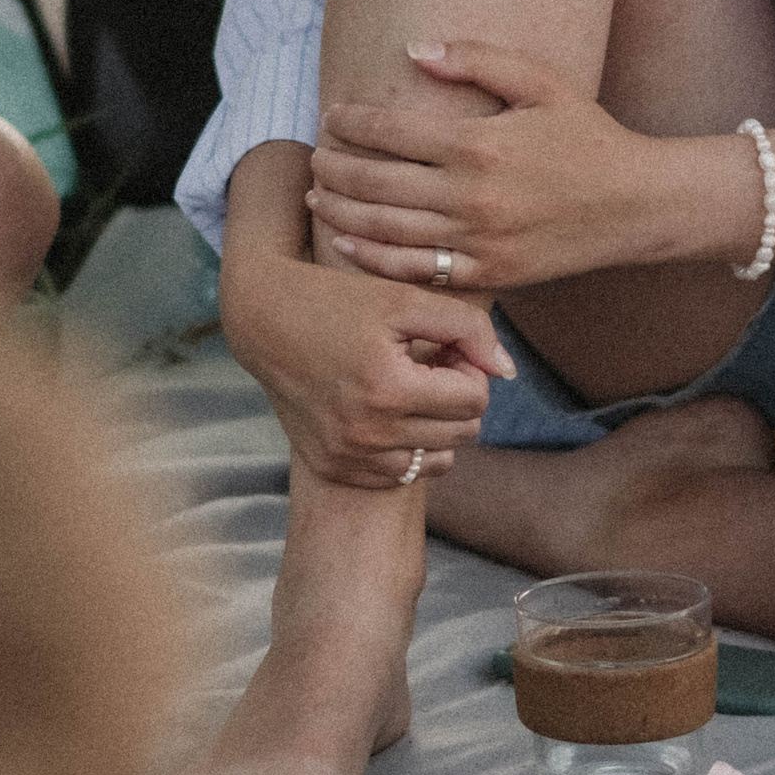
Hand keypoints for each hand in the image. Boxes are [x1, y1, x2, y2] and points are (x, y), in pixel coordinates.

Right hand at [218, 241, 514, 489]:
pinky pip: (401, 474)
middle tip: (429, 367)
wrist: (265, 323)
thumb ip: (469, 328)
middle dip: (456, 397)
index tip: (443, 350)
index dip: (468, 369)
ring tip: (410, 389)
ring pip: (438, 460)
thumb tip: (508, 372)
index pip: (475, 400)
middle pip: (462, 433)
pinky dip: (406, 447)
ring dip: (436, 426)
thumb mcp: (406, 300)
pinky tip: (387, 412)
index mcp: (388, 389)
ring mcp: (347, 457)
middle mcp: (367, 433)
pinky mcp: (334, 469)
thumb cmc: (341, 302)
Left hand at [310, 41, 703, 294]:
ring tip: (316, 196)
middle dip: (335, 168)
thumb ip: (476, 61)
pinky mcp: (487, 275)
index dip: (352, 122)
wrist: (635, 206)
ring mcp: (477, 242)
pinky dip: (373, 257)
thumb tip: (412, 50)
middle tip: (314, 158)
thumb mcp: (541, 83)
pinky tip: (347, 242)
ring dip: (342, 211)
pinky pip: (415, 270)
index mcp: (479, 145)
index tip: (334, 115)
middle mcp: (471, 197)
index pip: (391, 130)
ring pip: (385, 229)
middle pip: (376, 182)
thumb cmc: (587, 137)